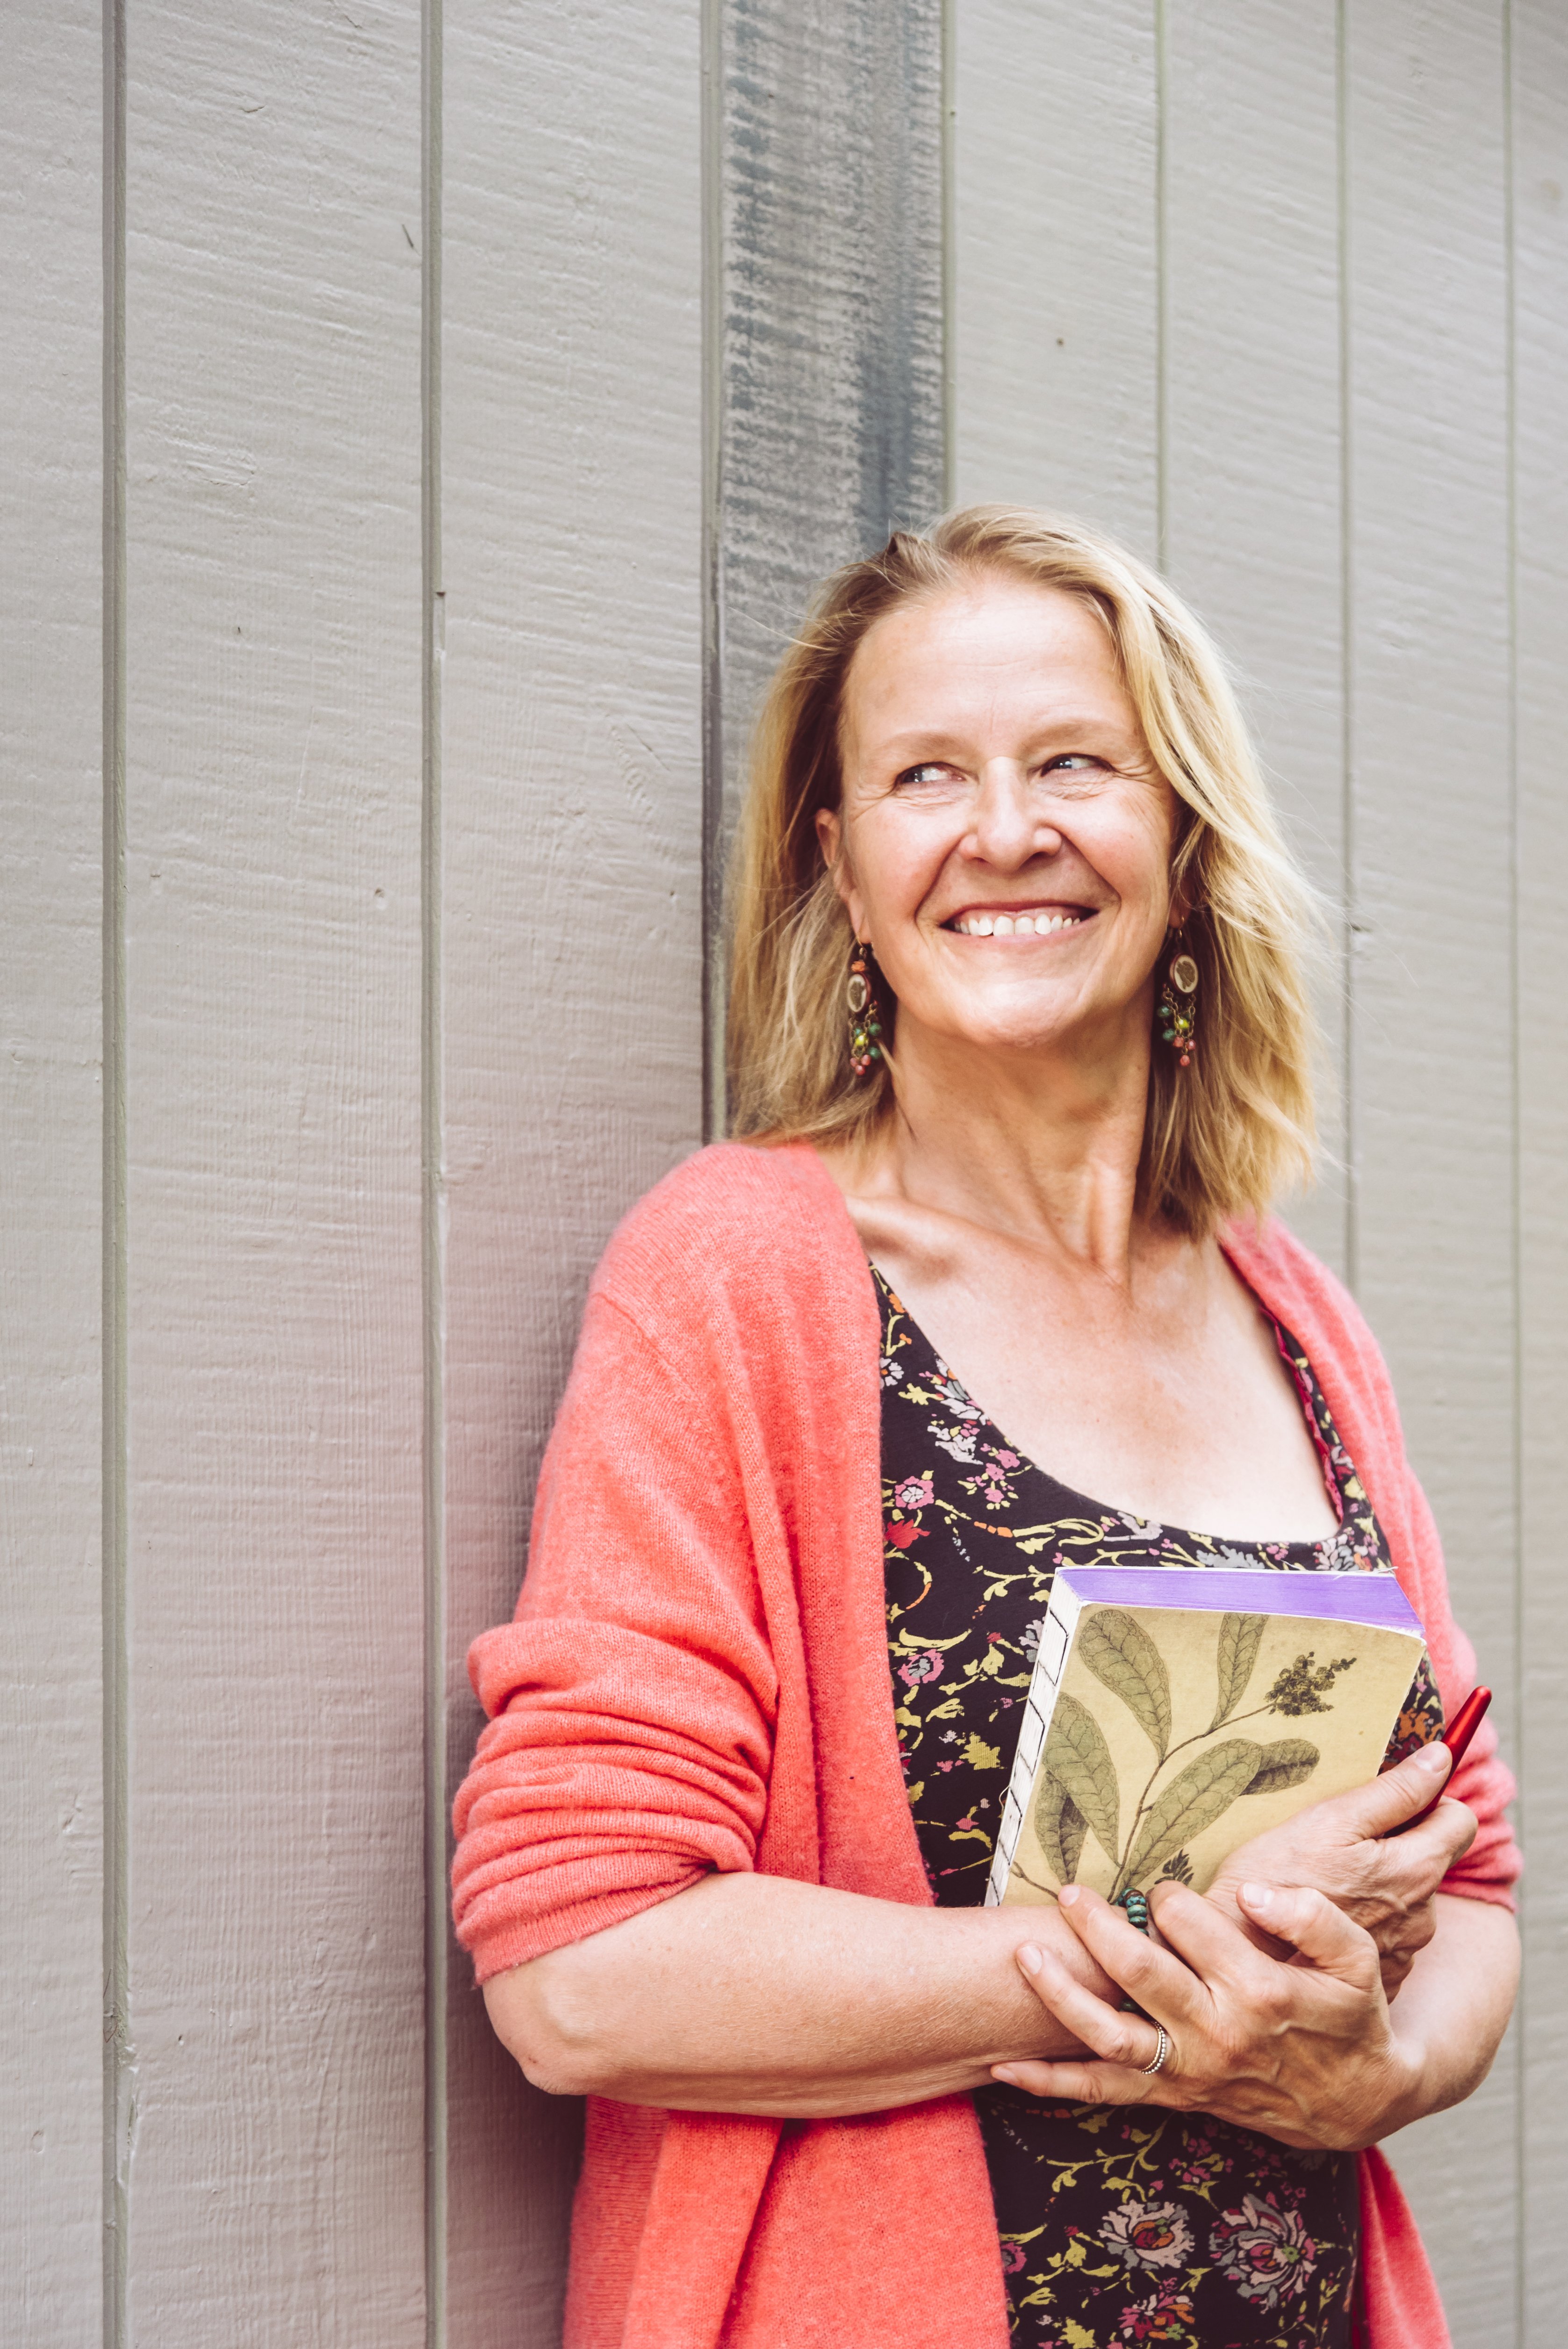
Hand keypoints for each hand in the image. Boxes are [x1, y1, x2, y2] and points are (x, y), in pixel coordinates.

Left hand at [991, 1879, 1419, 2150]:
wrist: (1358, 2101)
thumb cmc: (1350, 2016)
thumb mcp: (1356, 1960)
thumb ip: (1312, 1916)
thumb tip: (1251, 1890)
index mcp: (1259, 1991)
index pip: (1189, 1925)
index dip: (1168, 1896)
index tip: (1162, 1887)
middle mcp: (1217, 2035)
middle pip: (1138, 1973)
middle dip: (1096, 1927)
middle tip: (1069, 1892)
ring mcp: (1190, 2073)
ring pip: (1109, 2036)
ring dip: (1059, 1996)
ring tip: (1022, 1955)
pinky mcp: (1175, 2099)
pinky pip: (1104, 2094)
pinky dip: (1052, 2083)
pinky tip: (1005, 2065)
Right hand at [1203, 1740, 1475, 1996]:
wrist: (1238, 1954)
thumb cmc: (1275, 1880)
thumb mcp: (1330, 1820)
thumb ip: (1394, 1791)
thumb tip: (1440, 1758)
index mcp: (1417, 1870)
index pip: (1460, 1820)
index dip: (1430, 1800)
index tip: (1393, 1799)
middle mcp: (1423, 1916)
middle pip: (1432, 1858)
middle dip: (1400, 1842)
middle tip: (1344, 1839)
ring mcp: (1405, 1950)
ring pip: (1409, 1896)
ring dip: (1381, 1881)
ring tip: (1327, 1880)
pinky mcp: (1383, 1976)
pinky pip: (1389, 1933)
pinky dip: (1367, 1919)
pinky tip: (1327, 1916)